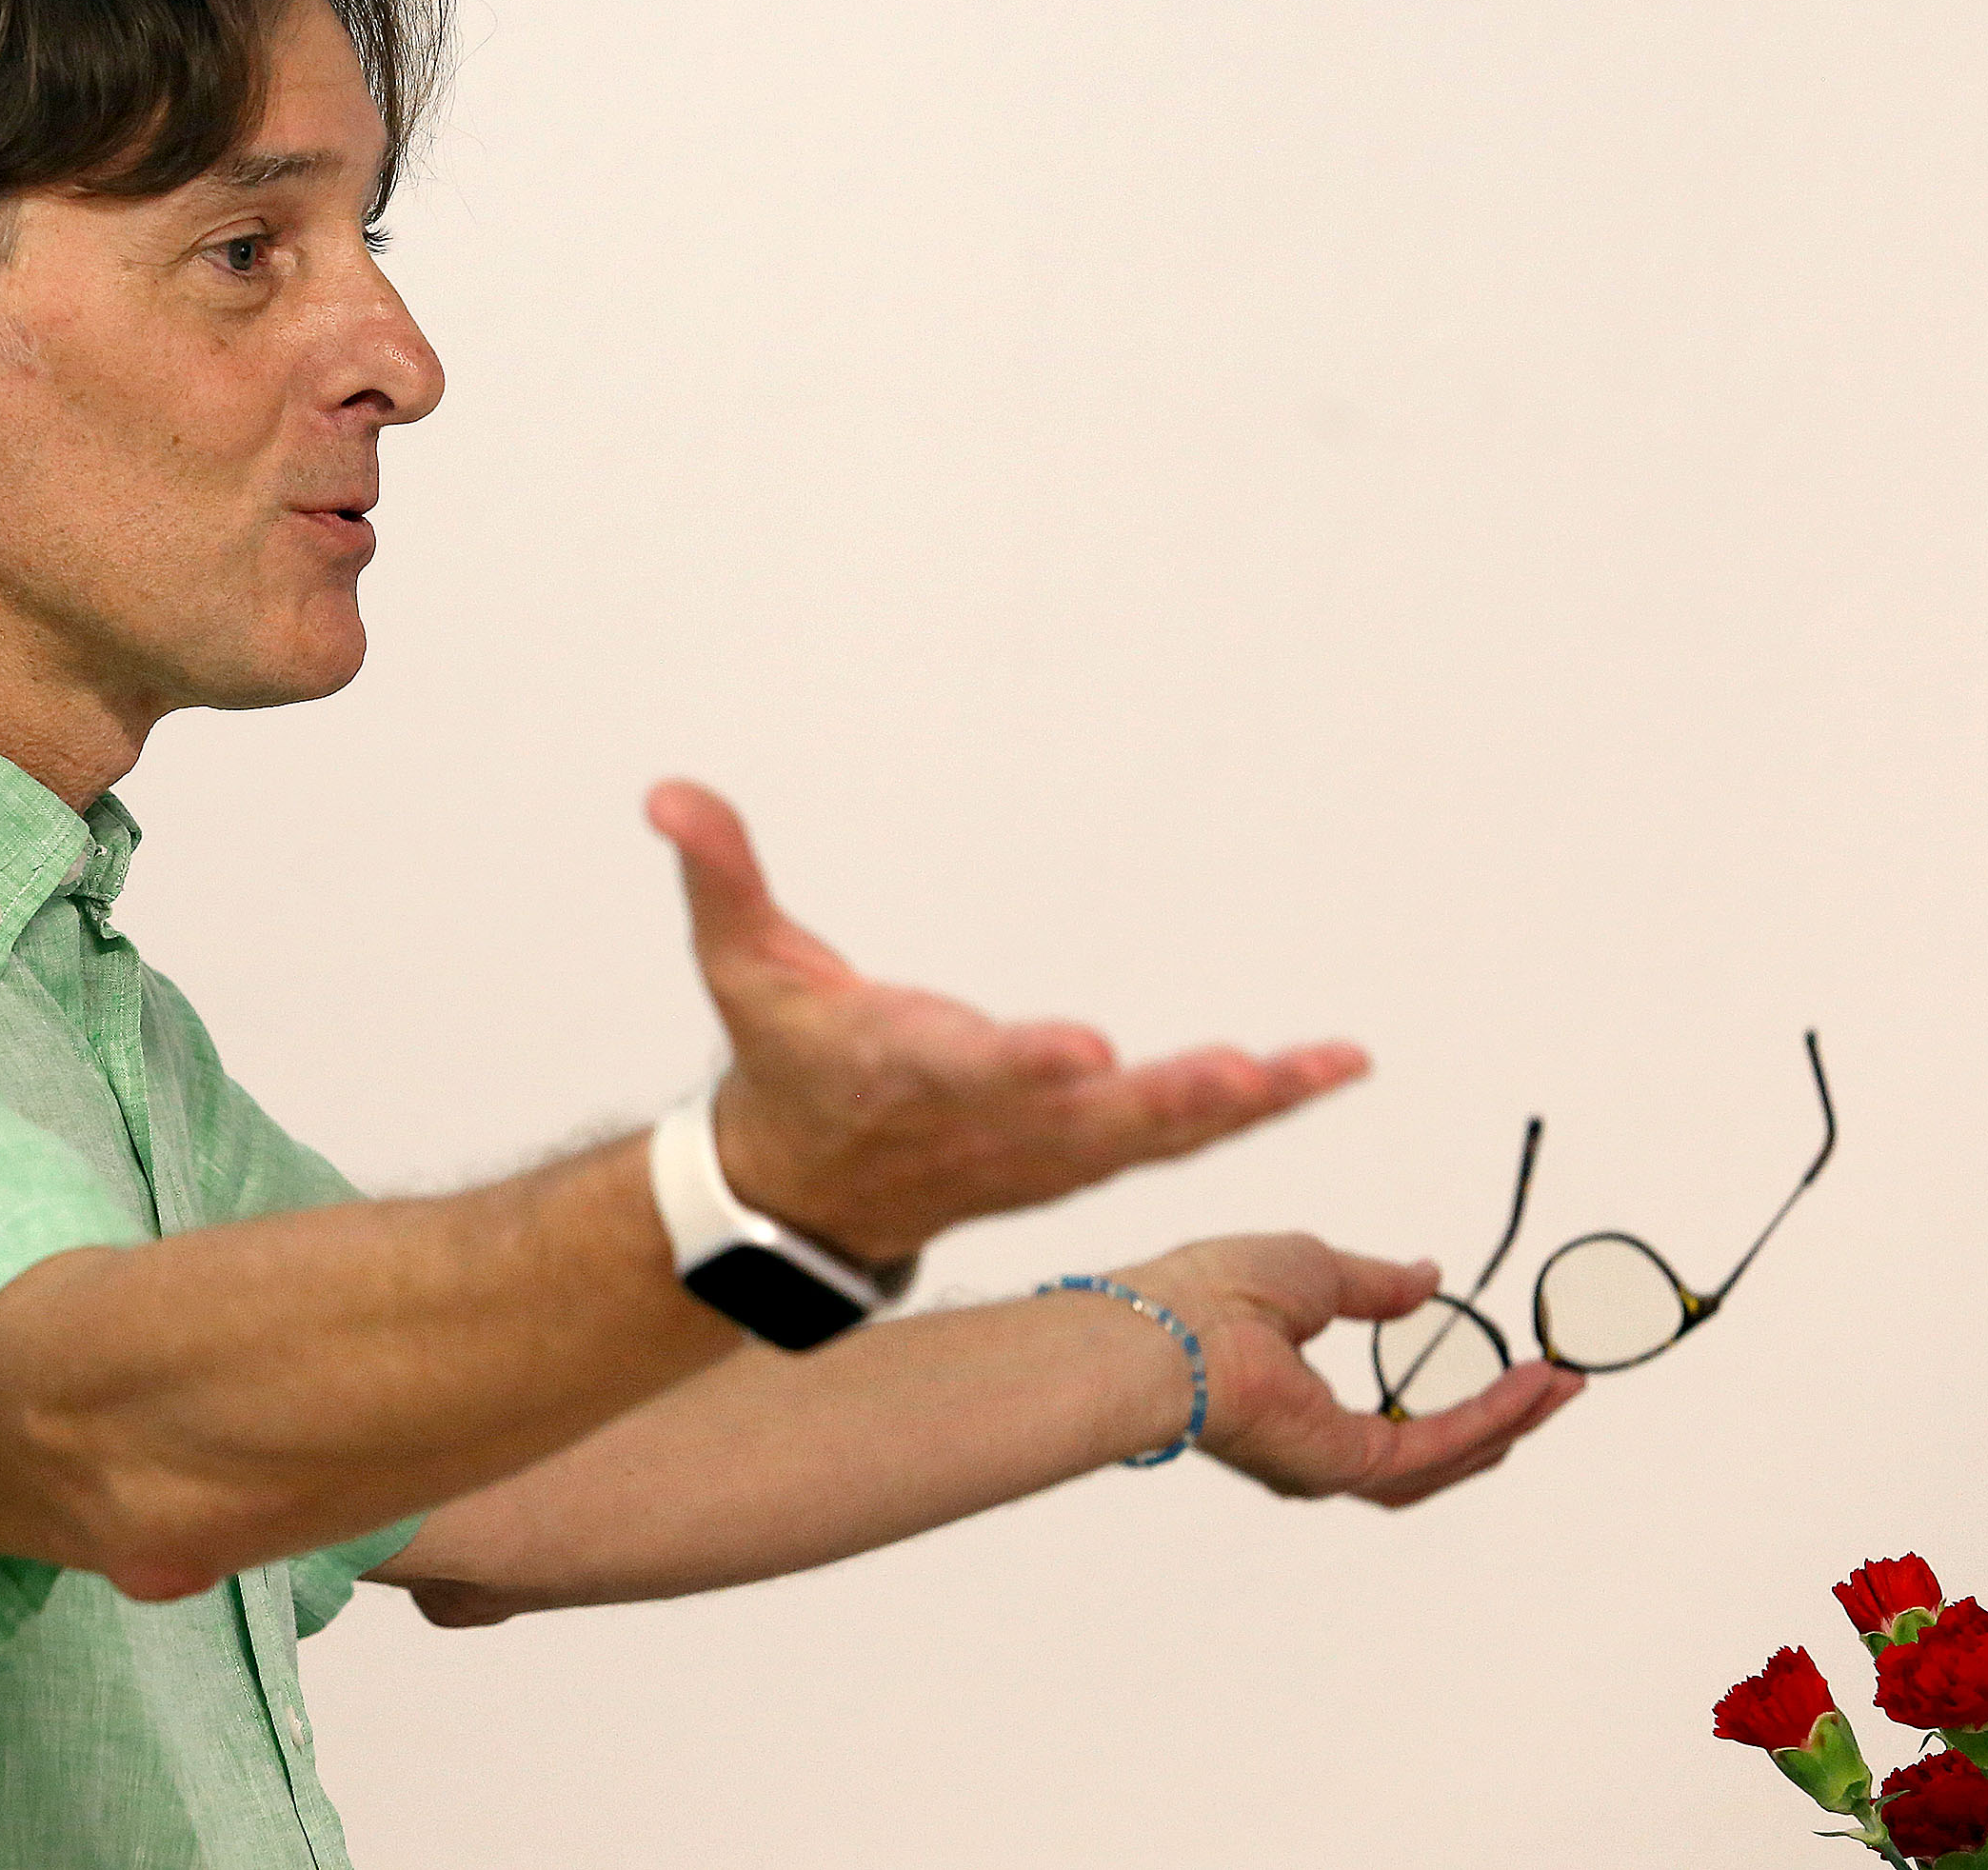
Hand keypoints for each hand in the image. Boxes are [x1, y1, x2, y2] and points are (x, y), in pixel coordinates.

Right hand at [648, 778, 1368, 1263]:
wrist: (801, 1194)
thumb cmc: (785, 1060)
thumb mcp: (738, 965)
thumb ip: (718, 872)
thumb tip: (667, 793)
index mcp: (901, 1071)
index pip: (965, 1069)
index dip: (1023, 1064)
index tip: (1084, 1050)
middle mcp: (983, 1124)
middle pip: (1085, 1121)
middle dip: (1166, 1101)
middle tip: (1243, 1075)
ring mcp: (1038, 1153)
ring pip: (1147, 1139)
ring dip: (1233, 1107)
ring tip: (1317, 1069)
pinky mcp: (1078, 1159)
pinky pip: (1174, 1140)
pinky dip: (1248, 1111)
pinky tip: (1320, 1074)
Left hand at [1118, 1234, 1583, 1505]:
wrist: (1172, 1326)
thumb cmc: (1212, 1289)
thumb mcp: (1312, 1269)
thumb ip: (1374, 1284)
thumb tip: (1428, 1278)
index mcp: (1296, 1406)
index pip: (1390, 1417)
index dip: (1453, 1393)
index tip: (1508, 1361)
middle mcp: (1316, 1451)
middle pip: (1433, 1452)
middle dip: (1500, 1418)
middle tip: (1558, 1384)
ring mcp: (1333, 1467)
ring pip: (1444, 1457)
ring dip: (1509, 1420)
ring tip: (1563, 1385)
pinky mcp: (1350, 1467)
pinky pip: (1438, 1443)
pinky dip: (1491, 1413)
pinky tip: (1534, 1382)